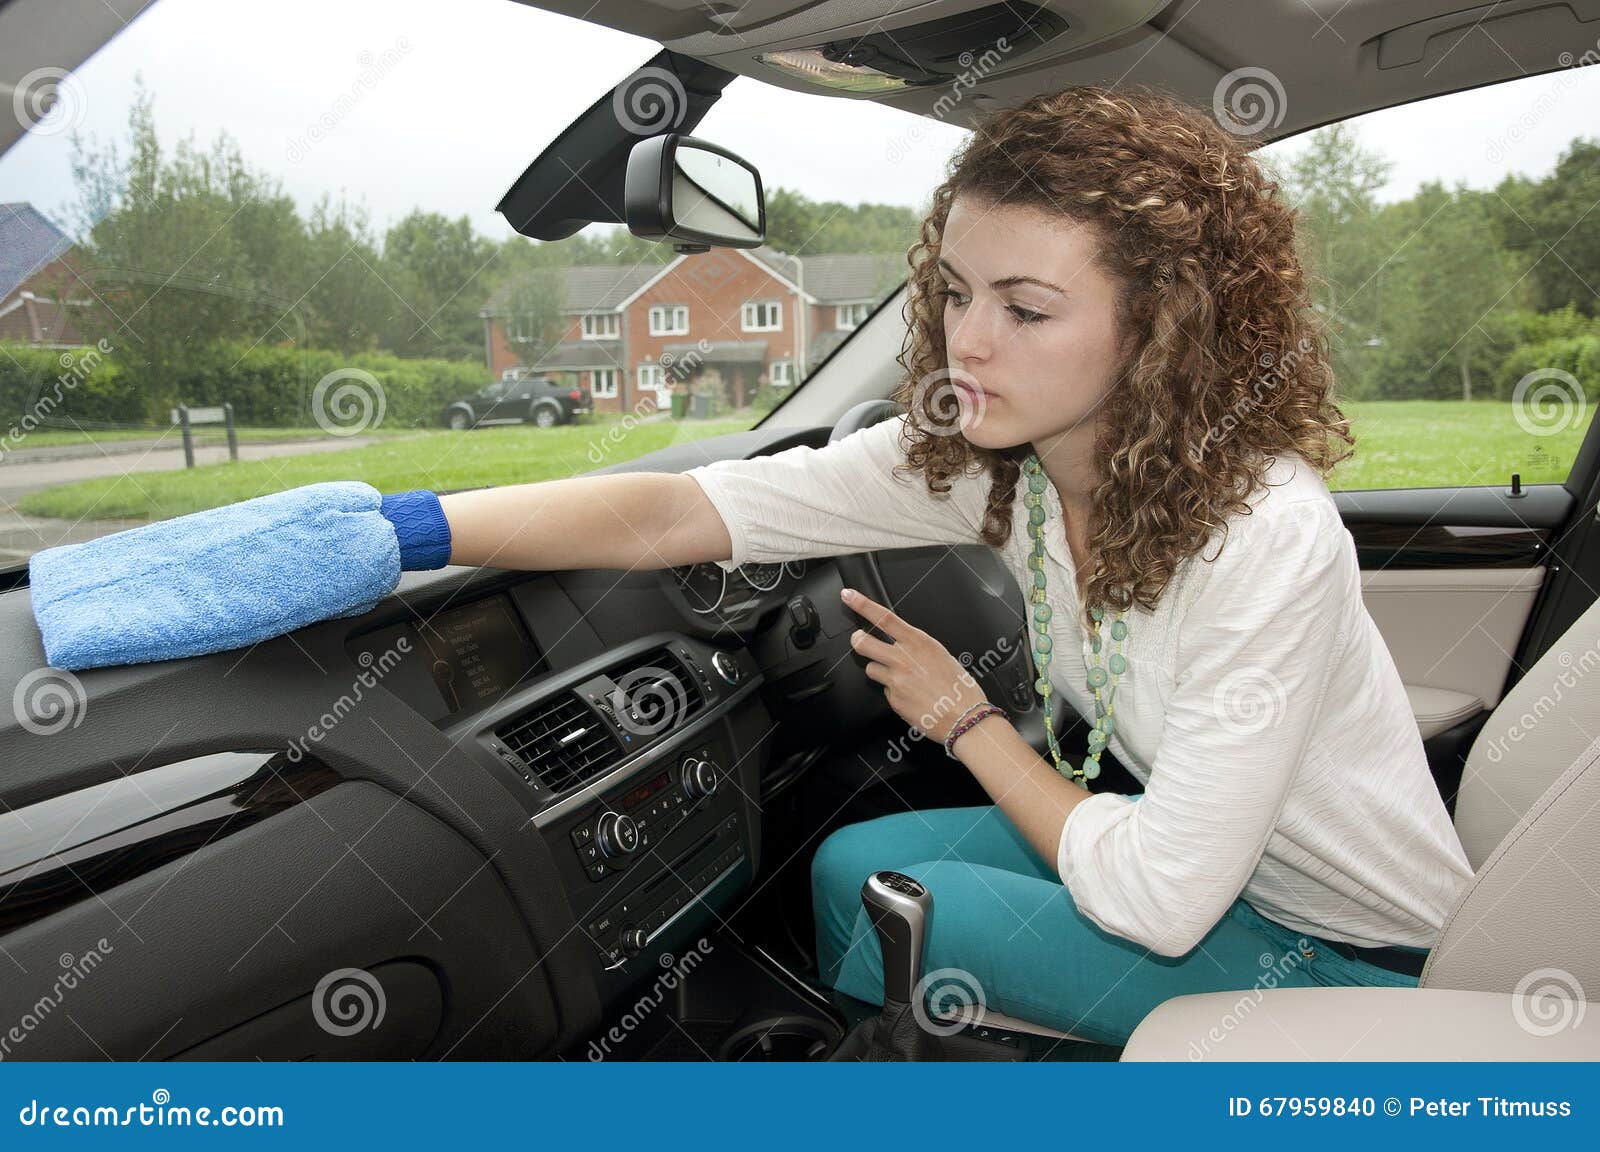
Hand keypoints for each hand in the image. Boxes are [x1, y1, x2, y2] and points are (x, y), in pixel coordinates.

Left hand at [842, 586, 989, 743]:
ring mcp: (896, 680)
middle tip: (859, 640)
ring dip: (879, 670)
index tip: (849, 596)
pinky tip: (910, 696)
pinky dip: (894, 693)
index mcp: (919, 643)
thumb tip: (903, 645)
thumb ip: (918, 648)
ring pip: (870, 668)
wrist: (965, 719)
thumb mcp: (942, 655)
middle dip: (857, 640)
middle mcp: (904, 659)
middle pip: (862, 642)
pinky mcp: (893, 700)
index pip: (884, 617)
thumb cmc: (960, 689)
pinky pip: (885, 691)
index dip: (862, 604)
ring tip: (900, 678)